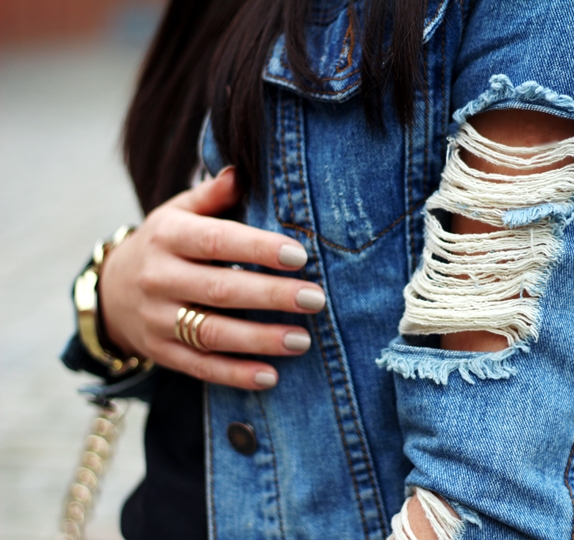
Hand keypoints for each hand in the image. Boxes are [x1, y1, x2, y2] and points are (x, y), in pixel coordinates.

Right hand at [97, 167, 323, 389]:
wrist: (111, 289)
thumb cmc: (165, 244)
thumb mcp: (178, 212)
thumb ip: (211, 196)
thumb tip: (240, 172)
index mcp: (168, 237)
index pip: (217, 241)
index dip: (258, 248)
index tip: (300, 256)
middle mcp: (159, 278)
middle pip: (220, 289)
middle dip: (271, 295)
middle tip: (315, 298)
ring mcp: (157, 319)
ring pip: (212, 333)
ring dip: (260, 339)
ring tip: (302, 340)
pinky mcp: (162, 352)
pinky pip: (201, 367)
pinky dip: (235, 374)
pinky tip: (270, 376)